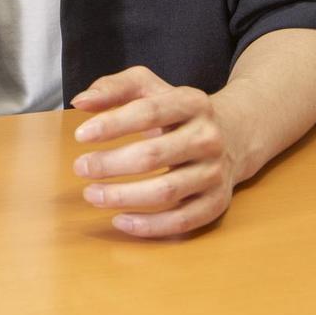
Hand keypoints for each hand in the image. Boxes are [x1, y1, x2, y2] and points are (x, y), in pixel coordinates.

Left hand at [69, 65, 251, 237]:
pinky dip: (149, 226)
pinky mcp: (217, 202)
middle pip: (153, 155)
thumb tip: (81, 101)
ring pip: (166, 191)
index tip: (81, 135)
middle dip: (110, 164)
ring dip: (123, 197)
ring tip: (92, 194)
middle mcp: (208, 137)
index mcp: (192, 102)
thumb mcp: (150, 88)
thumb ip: (114, 88)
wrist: (235, 134)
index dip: (112, 125)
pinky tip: (120, 220)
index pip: (148, 113)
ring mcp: (215, 172)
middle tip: (80, 167)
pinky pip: (182, 221)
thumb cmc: (177, 112)